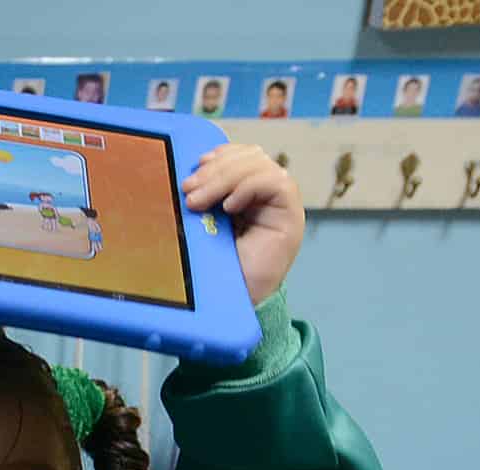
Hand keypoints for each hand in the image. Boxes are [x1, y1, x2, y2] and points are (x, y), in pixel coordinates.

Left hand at [184, 143, 303, 305]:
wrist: (231, 303)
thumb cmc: (215, 270)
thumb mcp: (202, 227)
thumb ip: (204, 200)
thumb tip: (188, 176)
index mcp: (247, 193)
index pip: (241, 156)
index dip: (219, 156)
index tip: (193, 170)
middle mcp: (267, 195)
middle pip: (250, 158)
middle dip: (216, 170)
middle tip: (188, 190)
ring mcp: (281, 204)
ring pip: (261, 166)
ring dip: (225, 178)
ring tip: (198, 202)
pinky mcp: (291, 215)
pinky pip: (276, 183)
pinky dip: (249, 187)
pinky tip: (229, 207)